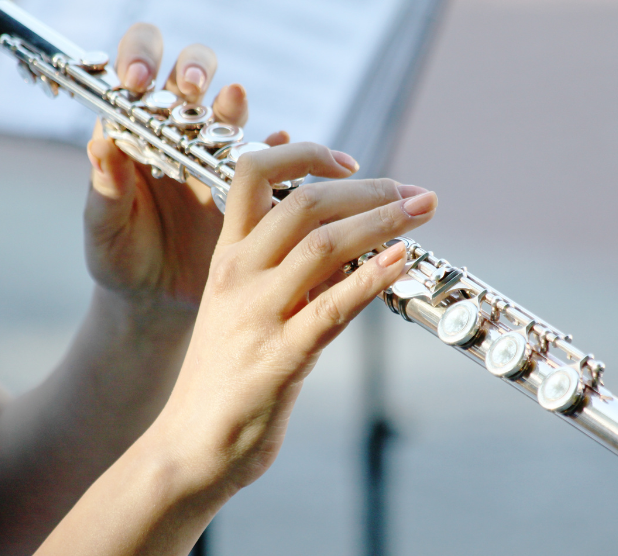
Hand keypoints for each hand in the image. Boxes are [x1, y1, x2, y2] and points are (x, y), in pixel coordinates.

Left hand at [83, 23, 292, 316]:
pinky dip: (279, 148)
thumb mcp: (105, 230)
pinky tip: (282, 144)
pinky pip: (269, 160)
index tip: (140, 79)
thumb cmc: (120, 260)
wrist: (160, 299)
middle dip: (194, 71)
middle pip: (190, 78)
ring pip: (229, 114)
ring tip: (236, 109)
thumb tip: (100, 143)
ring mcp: (214, 158)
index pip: (135, 77)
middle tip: (194, 88)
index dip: (139, 61)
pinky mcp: (247, 187)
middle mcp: (175, 137)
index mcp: (134, 137)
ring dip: (234, 106)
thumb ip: (106, 190)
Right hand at [153, 142, 437, 497]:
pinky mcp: (279, 357)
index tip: (355, 165)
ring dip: (382, 222)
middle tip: (415, 194)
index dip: (307, 155)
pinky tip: (402, 259)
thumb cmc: (229, 370)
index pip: (254, 171)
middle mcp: (238, 274)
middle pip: (305, 203)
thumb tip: (347, 227)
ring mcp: (256, 314)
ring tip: (423, 212)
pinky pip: (333, 307)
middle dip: (370, 190)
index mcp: (227, 254)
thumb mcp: (247, 303)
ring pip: (324, 245)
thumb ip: (288, 263)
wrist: (193, 442)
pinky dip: (373, 277)